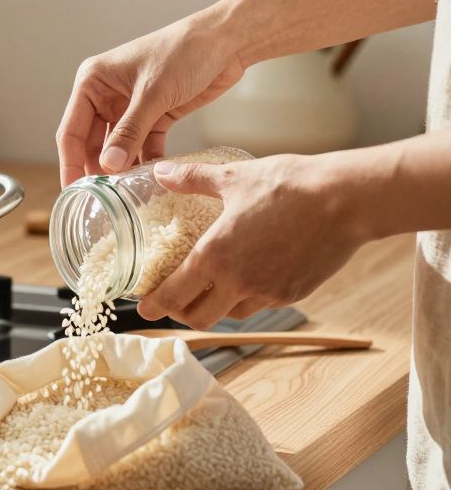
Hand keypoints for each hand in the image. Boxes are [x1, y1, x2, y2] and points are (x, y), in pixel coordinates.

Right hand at [56, 16, 246, 186]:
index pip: (71, 130)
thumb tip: (108, 166)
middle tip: (100, 201)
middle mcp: (106, 95)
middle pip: (92, 142)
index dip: (70, 162)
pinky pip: (143, 145)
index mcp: (93, 82)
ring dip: (123, 168)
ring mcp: (130, 107)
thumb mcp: (153, 93)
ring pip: (118, 147)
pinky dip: (146, 161)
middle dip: (97, 169)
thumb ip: (129, 131)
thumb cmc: (184, 51)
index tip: (72, 192)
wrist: (227, 40)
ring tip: (125, 195)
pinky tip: (150, 180)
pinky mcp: (155, 115)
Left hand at [136, 154, 366, 329]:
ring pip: (232, 314)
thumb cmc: (289, 185)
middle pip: (199, 318)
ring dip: (216, 306)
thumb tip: (162, 171)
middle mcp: (239, 283)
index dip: (154, 305)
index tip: (142, 308)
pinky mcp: (294, 294)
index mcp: (216, 256)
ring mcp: (269, 292)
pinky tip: (247, 277)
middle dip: (181, 313)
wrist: (347, 199)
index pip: (174, 295)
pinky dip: (247, 298)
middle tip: (173, 300)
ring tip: (210, 288)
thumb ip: (193, 179)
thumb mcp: (234, 176)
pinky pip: (261, 304)